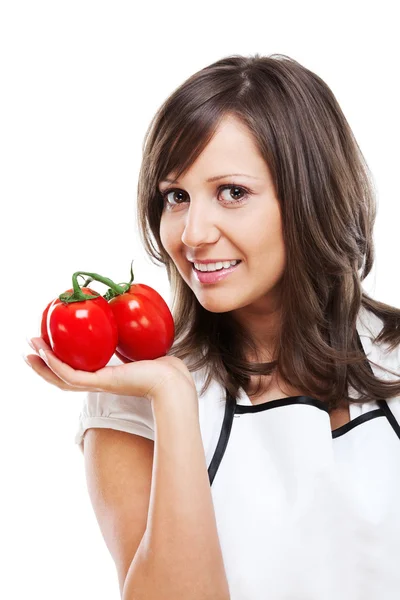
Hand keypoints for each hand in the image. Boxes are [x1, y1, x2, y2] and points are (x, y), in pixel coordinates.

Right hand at [23, 337, 196, 400]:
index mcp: (105, 376)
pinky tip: (47, 354)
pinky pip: (72, 376)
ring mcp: (98, 384)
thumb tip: (126, 320)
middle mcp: (98, 382)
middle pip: (61, 377)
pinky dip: (56, 365)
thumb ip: (130, 339)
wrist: (172, 382)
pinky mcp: (102, 383)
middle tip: (29, 348)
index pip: (75, 371)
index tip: (47, 346)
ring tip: (30, 348)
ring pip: (61, 377)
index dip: (58, 361)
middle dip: (43, 364)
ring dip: (43, 363)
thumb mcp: (141, 348)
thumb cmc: (164, 367)